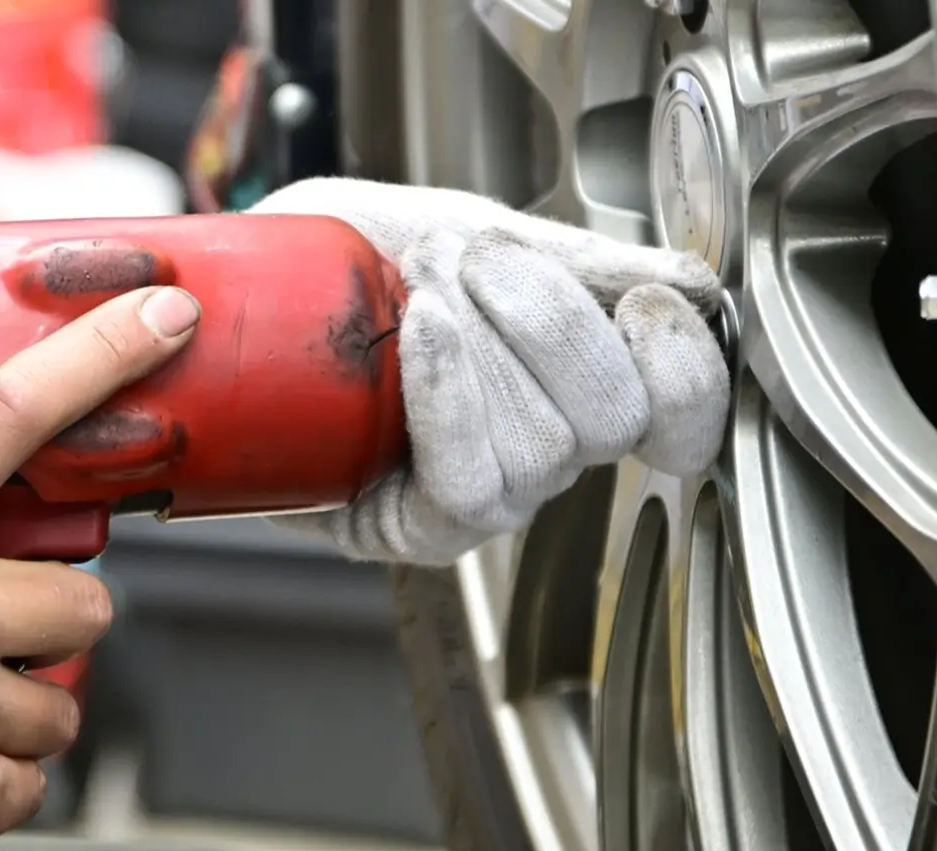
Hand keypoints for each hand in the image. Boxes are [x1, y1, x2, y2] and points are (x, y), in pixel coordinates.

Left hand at [248, 178, 729, 564]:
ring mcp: (481, 497)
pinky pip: (466, 484)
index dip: (689, 374)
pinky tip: (427, 331)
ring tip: (428, 276)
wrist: (245, 281)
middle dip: (553, 319)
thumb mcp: (484, 235)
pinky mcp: (411, 529)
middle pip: (613, 421)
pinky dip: (451, 396)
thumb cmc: (356, 260)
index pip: (684, 419)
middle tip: (479, 255)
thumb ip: (588, 266)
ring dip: (485, 342)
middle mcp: (545, 452)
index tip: (649, 305)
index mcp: (583, 384)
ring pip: (542, 450)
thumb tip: (690, 289)